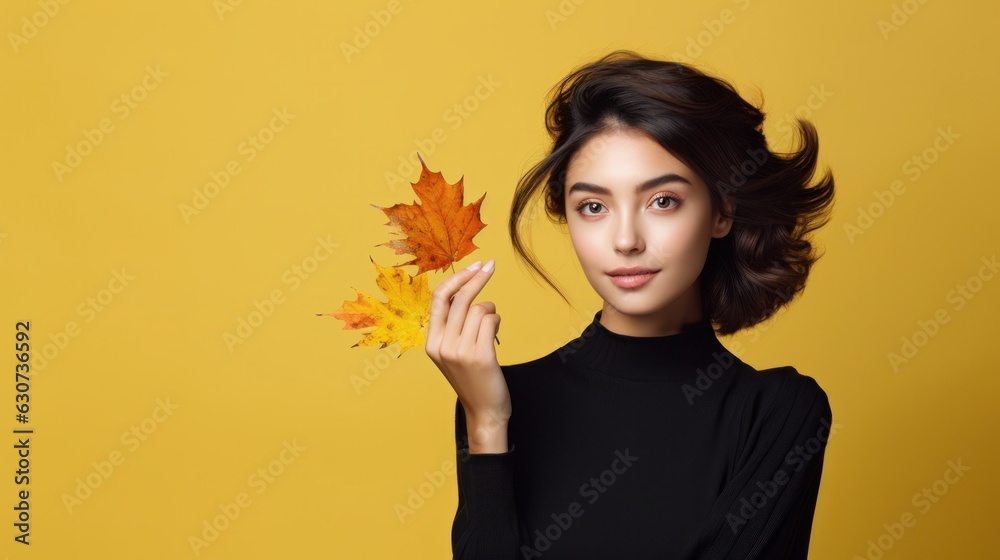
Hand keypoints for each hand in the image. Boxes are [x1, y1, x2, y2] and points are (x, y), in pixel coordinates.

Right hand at [425, 259, 509, 451]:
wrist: (484, 411)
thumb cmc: (473, 378)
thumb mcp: (452, 353)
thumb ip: (453, 327)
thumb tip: (467, 290)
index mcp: (431, 343)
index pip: (438, 299)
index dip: (456, 279)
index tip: (473, 266)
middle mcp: (442, 345)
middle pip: (459, 298)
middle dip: (477, 278)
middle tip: (491, 265)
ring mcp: (459, 351)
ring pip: (478, 310)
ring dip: (490, 311)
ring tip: (492, 327)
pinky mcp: (480, 355)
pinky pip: (490, 321)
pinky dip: (497, 321)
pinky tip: (497, 334)